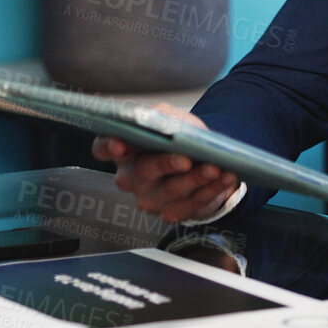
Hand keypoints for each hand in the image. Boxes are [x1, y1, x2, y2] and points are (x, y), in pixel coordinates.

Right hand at [91, 103, 238, 222]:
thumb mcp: (171, 119)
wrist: (203, 161)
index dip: (108, 147)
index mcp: (124, 150)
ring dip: (196, 179)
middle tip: (184, 160)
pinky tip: (225, 179)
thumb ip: (162, 116)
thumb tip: (160, 120)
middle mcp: (130, 176)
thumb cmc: (179, 138)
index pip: (103, 148)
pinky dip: (211, 190)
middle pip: (142, 171)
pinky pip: (191, 204)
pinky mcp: (170, 212)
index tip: (120, 145)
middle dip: (165, 164)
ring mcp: (149, 197)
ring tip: (215, 168)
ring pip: (171, 190)